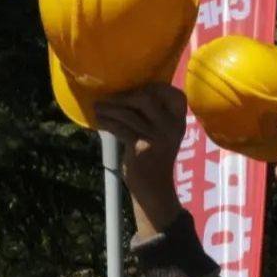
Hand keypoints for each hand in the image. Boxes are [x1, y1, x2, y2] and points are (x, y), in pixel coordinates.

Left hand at [94, 83, 187, 235]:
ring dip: (109, 108)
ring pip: (128, 113)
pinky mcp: (142, 148)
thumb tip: (124, 91)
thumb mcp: (160, 133)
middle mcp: (171, 127)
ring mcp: (158, 138)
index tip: (135, 90)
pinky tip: (99, 121)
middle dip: (123, 96)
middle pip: (146, 98)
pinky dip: (107, 122)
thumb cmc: (154, 157)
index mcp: (179, 121)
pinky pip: (120, 128)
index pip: (174, 94)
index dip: (155, 87)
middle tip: (108, 98)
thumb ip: (151, 114)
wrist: (154, 189)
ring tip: (97, 107)